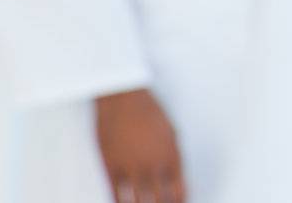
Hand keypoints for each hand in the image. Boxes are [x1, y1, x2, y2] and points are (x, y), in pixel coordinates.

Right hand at [94, 88, 185, 202]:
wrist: (124, 99)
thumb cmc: (150, 113)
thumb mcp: (172, 134)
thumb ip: (174, 159)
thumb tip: (176, 181)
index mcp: (172, 157)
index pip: (179, 193)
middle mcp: (154, 166)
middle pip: (159, 202)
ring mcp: (132, 168)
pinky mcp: (111, 167)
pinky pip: (116, 196)